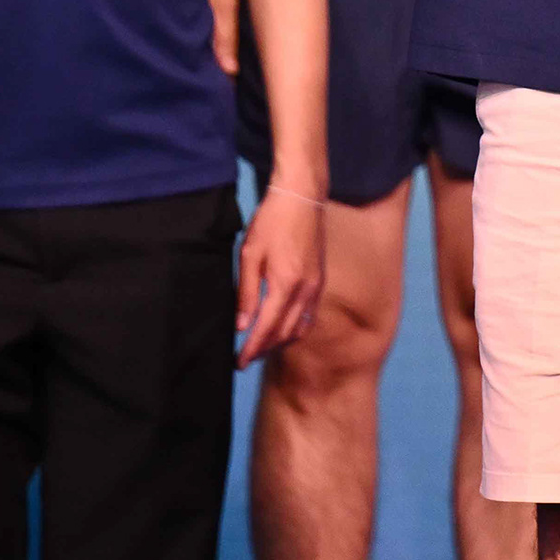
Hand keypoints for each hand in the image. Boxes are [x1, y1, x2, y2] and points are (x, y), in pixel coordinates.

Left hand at [234, 186, 326, 368]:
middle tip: (245, 358)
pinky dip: (294, 328)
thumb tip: (241, 325)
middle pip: (285, 334)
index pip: (267, 328)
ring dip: (280, 342)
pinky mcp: (320, 281)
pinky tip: (280, 327)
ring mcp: (316, 286)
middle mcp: (305, 290)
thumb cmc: (272, 221)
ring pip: (299, 328)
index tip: (239, 362)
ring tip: (260, 347)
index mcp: (285, 283)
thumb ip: (246, 292)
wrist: (302, 197)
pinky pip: (308, 315)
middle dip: (264, 349)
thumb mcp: (250, 254)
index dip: (252, 348)